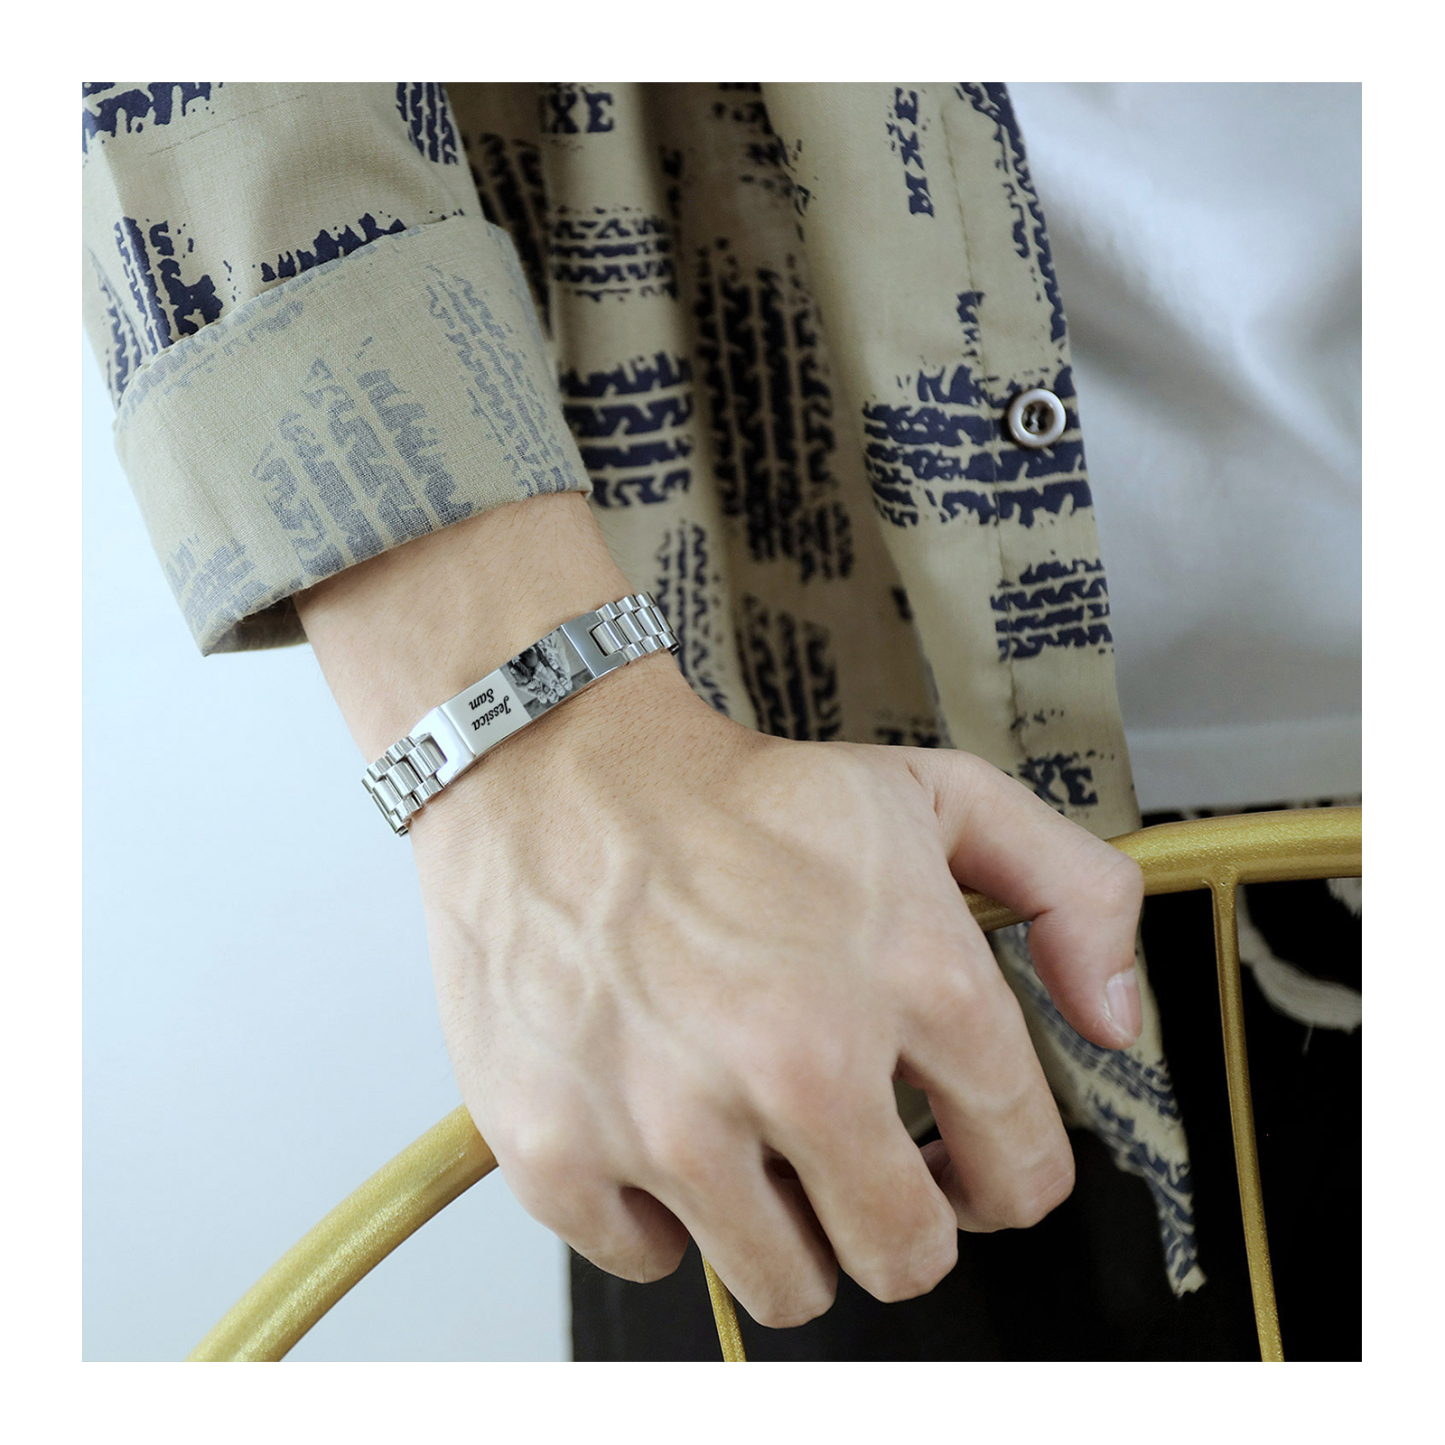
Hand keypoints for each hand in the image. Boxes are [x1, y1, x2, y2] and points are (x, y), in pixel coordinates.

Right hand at [297, 494, 1143, 1327]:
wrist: (563, 770)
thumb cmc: (739, 797)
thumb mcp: (940, 797)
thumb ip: (1073, 893)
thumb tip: (1113, 1020)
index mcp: (914, 979)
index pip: (1020, 1174)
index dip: (1001, 1175)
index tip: (963, 1163)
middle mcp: (802, 1060)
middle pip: (906, 1257)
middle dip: (900, 1220)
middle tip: (859, 1161)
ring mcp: (674, 1119)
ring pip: (785, 1287)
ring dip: (785, 1227)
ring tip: (757, 1136)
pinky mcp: (564, 1151)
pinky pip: (650, 1261)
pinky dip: (661, 1210)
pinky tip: (661, 1126)